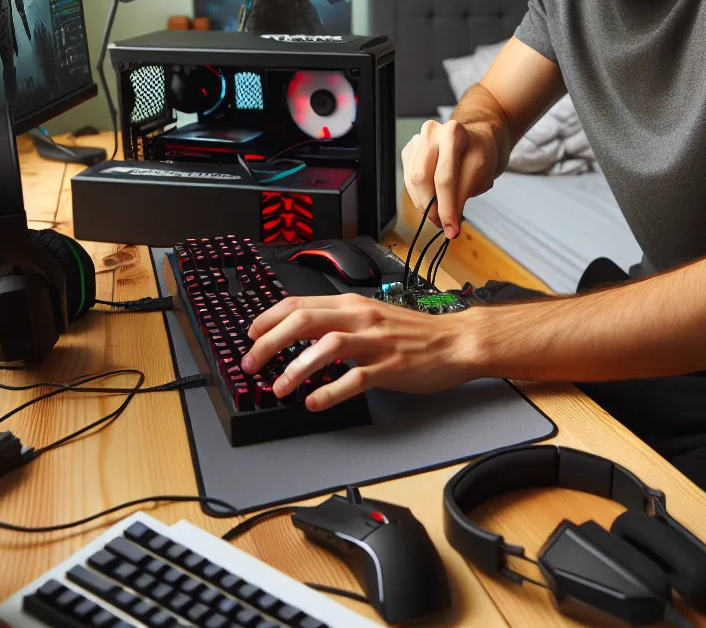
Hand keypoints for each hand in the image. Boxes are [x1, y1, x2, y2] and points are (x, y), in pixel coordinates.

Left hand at [241, 293, 479, 409]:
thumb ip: (340, 321)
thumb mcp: (372, 315)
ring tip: (280, 387)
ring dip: (296, 368)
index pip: (298, 303)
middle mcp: (360, 318)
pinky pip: (354, 378)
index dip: (267, 319)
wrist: (455, 341)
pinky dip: (330, 392)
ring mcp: (375, 342)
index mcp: (352, 304)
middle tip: (252, 363)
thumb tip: (303, 334)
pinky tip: (315, 402)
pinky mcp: (389, 366)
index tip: (250, 337)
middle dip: (270, 342)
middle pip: (303, 320)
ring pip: (326, 347)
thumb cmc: (414, 332)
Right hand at [402, 120, 497, 236]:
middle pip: (422, 179)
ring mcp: (417, 140)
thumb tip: (448, 225)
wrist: (474, 141)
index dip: (447, 208)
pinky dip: (419, 195)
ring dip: (424, 204)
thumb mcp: (481, 177)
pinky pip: (408, 180)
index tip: (452, 230)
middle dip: (432, 207)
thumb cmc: (479, 157)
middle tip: (443, 223)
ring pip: (413, 182)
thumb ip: (461, 198)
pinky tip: (432, 198)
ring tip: (439, 213)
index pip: (445, 178)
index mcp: (453, 133)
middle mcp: (431, 132)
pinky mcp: (409, 150)